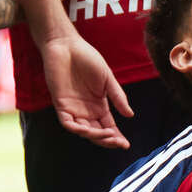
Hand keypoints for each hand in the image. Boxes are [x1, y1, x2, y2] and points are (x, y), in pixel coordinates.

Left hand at [39, 32, 131, 148]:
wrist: (67, 46)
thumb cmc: (87, 59)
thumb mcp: (107, 79)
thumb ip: (117, 97)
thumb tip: (130, 115)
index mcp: (99, 106)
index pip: (108, 126)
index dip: (116, 137)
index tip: (126, 144)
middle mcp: (86, 111)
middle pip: (97, 133)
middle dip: (107, 140)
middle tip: (117, 141)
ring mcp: (73, 109)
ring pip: (83, 131)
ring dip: (94, 135)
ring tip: (107, 134)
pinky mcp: (61, 105)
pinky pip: (67, 123)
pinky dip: (76, 128)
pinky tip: (87, 129)